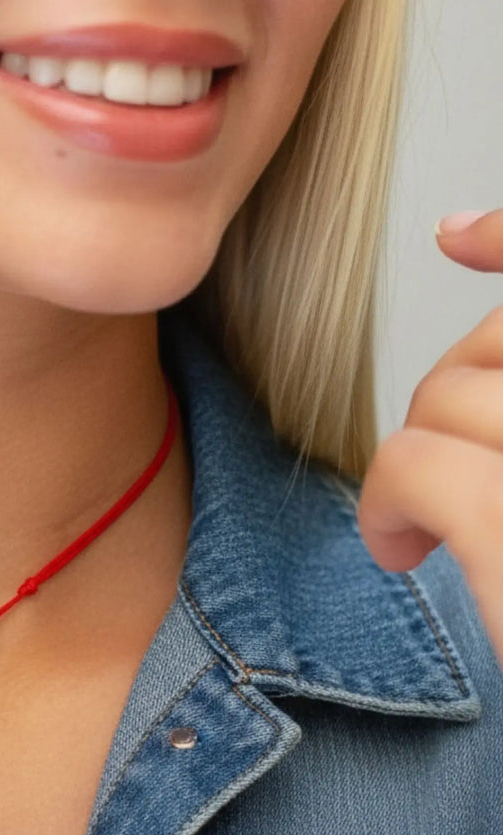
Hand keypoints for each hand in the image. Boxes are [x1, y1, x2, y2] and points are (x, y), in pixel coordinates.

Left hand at [357, 208, 502, 669]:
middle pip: (499, 347)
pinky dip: (391, 500)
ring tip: (422, 524)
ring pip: (457, 399)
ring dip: (417, 451)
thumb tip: (457, 233)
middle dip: (462, 381)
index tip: (460, 235)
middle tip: (453, 456)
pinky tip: (400, 553)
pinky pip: (425, 463)